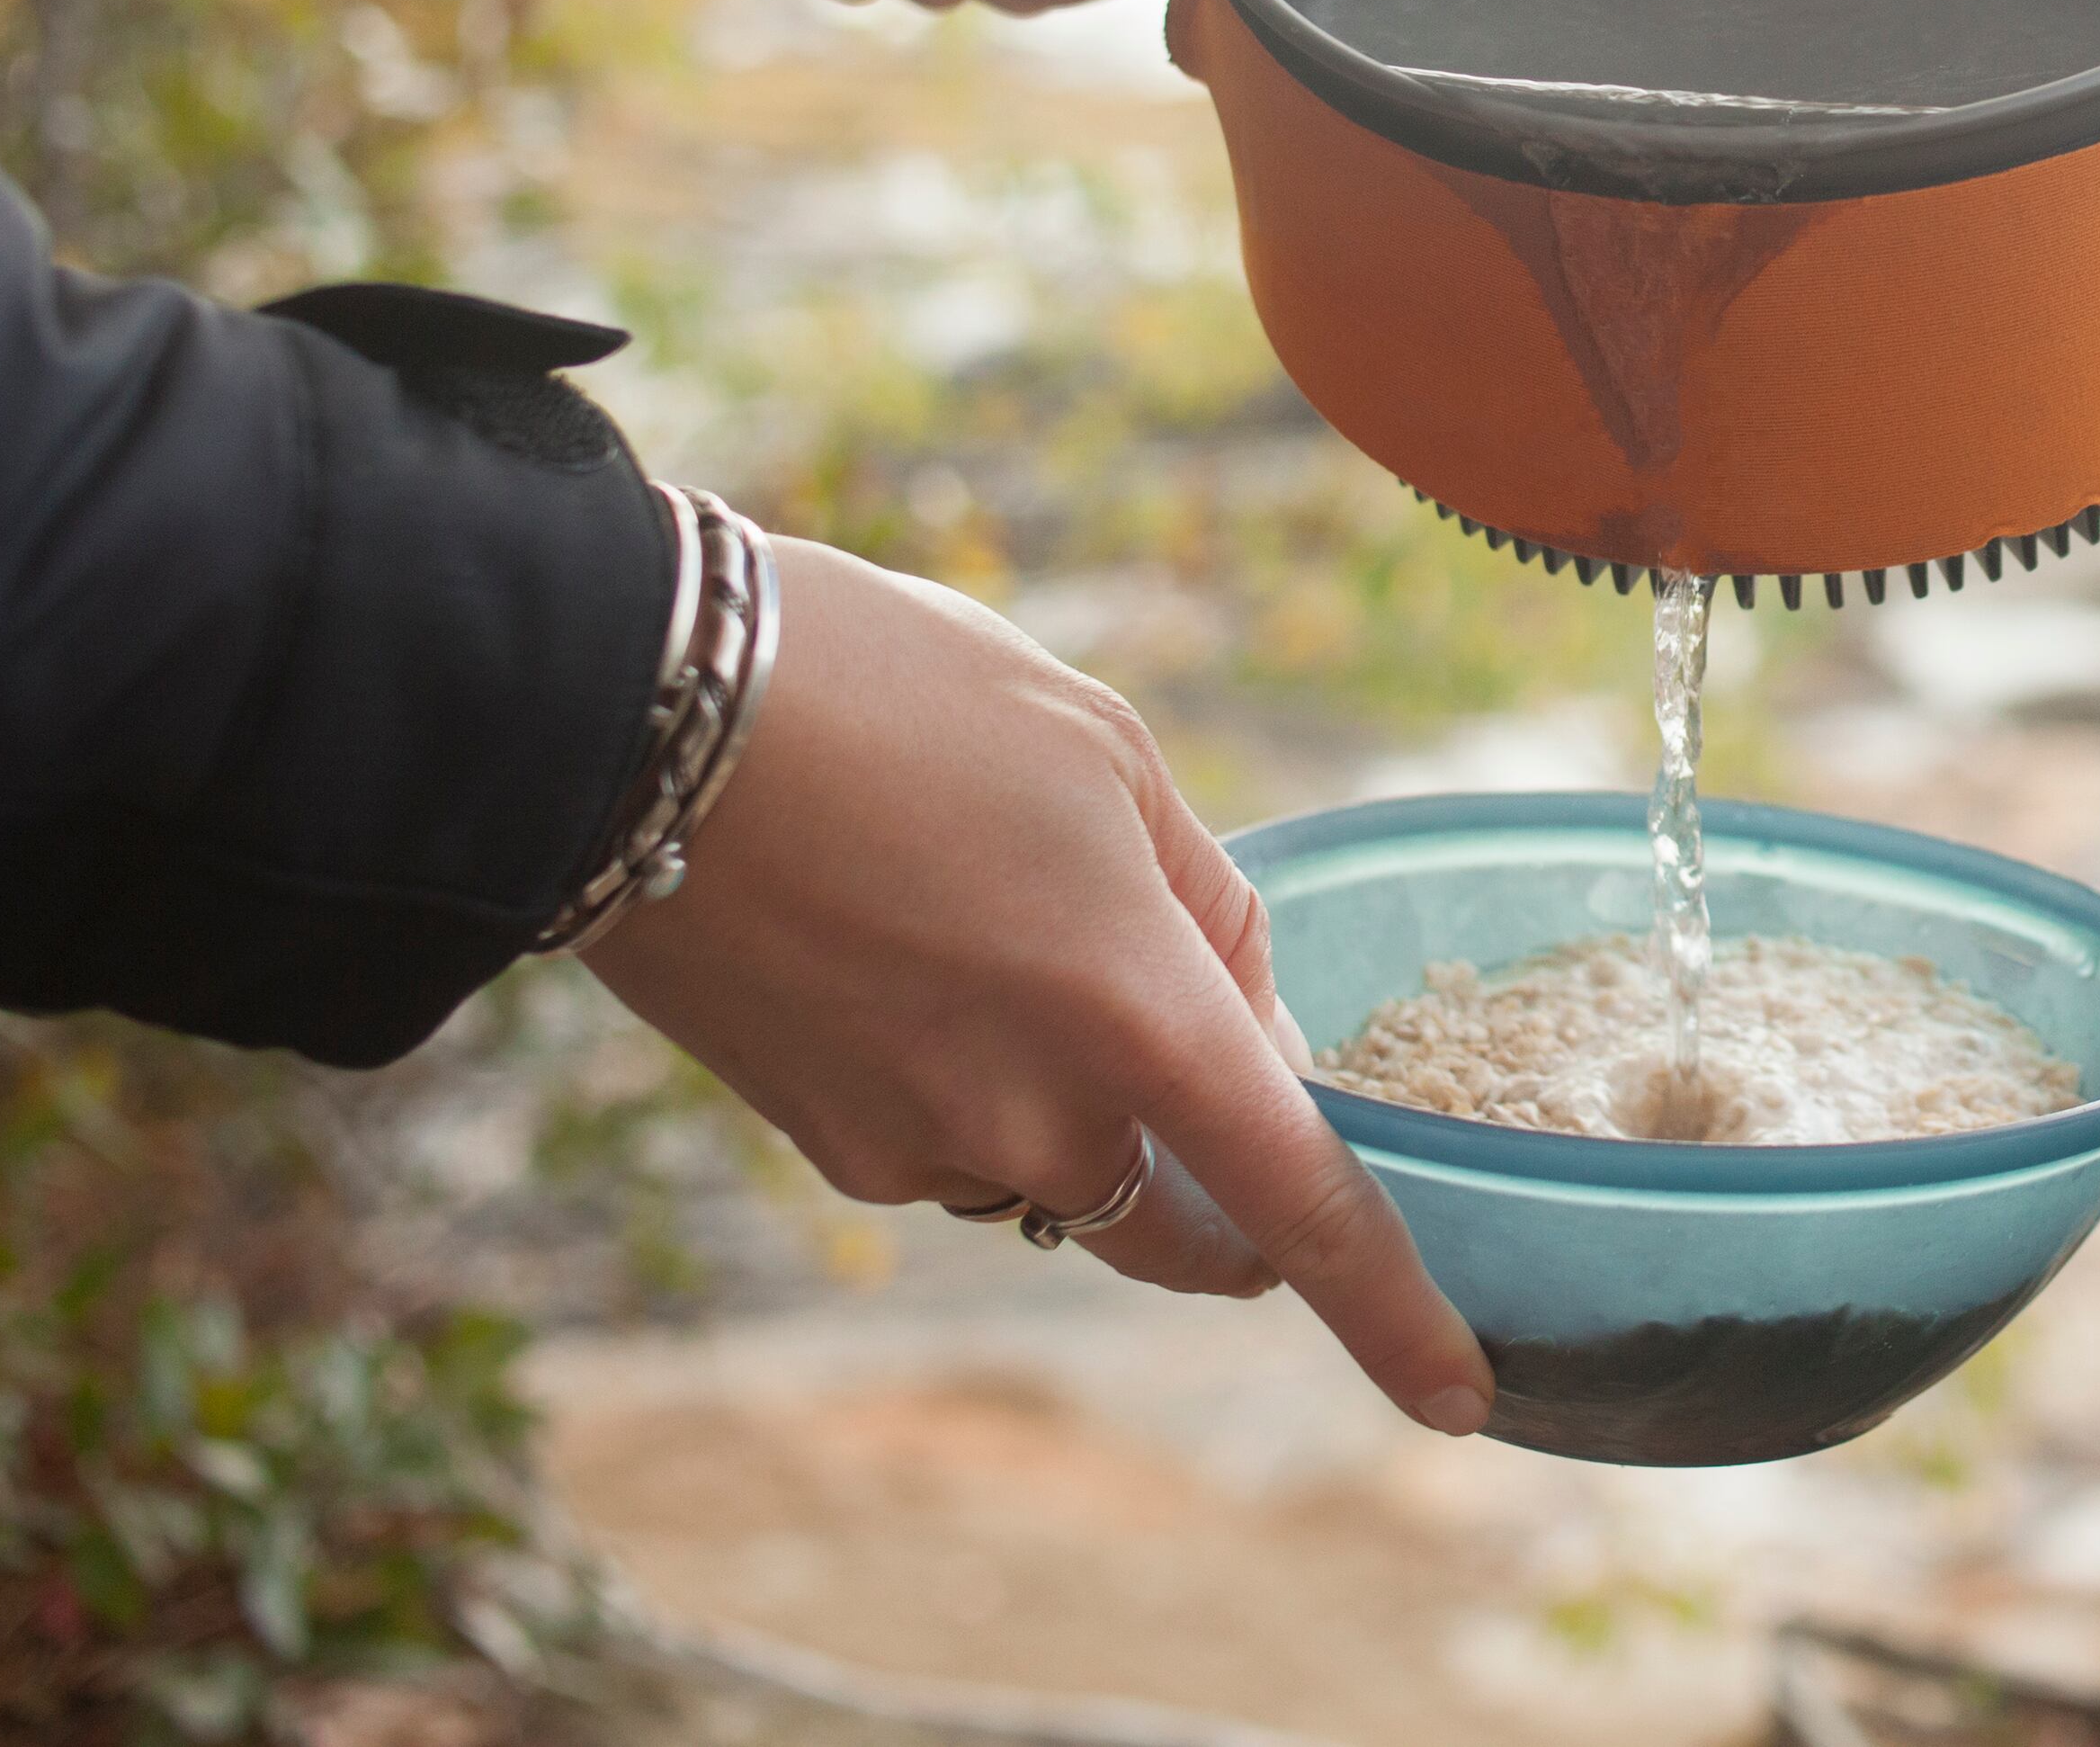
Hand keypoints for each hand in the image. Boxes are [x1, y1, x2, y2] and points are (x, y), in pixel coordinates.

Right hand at [579, 538, 1492, 1436]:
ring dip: (1074, 1101)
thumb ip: (1212, 916)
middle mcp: (1034, 1114)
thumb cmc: (900, 698)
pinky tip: (907, 949)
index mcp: (1133, 1010)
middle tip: (1207, 1072)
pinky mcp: (825, 1146)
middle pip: (1182, 1227)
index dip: (1393, 1314)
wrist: (637, 719)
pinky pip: (951, 1146)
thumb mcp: (1110, 757)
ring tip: (991, 916)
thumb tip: (1255, 1039)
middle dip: (1223, 1194)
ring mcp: (919, 1145)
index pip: (1301, 1207)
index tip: (1462, 1402)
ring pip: (1057, 1172)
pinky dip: (970, 1082)